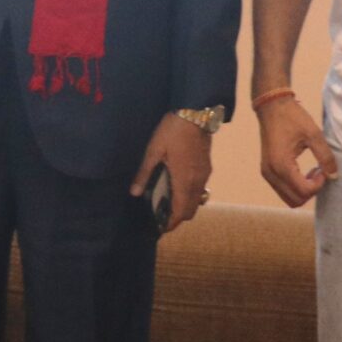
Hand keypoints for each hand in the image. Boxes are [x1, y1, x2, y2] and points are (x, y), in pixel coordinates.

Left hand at [132, 115, 213, 232]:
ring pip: (197, 200)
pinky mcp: (207, 167)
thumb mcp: (154, 151)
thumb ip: (145, 173)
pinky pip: (200, 189)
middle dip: (177, 217)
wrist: (196, 113)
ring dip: (184, 206)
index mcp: (184, 181)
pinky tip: (178, 186)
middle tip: (161, 216)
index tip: (160, 228)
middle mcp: (198, 182)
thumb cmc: (172, 131)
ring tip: (168, 202)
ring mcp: (205, 175)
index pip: (180, 212)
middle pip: (191, 211)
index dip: (170, 224)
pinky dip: (190, 195)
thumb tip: (134, 193)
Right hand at [257, 91, 337, 206]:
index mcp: (281, 165)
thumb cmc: (292, 117)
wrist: (272, 106)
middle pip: (295, 200)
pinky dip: (296, 187)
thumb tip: (334, 176)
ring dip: (303, 190)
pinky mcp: (267, 171)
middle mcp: (271, 173)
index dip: (318, 184)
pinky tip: (304, 172)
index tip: (323, 169)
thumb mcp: (314, 134)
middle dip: (311, 190)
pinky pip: (283, 190)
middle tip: (320, 172)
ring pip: (288, 198)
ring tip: (313, 172)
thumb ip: (326, 156)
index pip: (303, 191)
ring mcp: (267, 173)